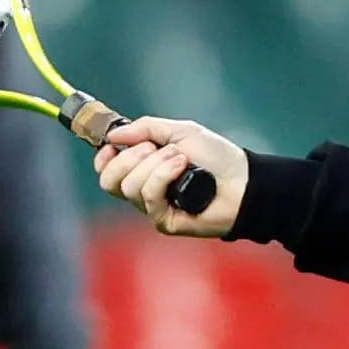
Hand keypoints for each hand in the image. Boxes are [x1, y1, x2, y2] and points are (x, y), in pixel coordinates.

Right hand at [94, 117, 247, 237]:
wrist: (244, 181)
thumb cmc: (217, 157)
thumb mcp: (181, 131)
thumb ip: (146, 128)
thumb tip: (113, 134)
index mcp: (144, 169)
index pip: (107, 171)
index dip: (104, 158)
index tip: (112, 145)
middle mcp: (144, 190)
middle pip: (110, 181)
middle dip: (129, 157)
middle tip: (155, 147)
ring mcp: (153, 207)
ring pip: (129, 186)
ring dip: (155, 164)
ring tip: (181, 157)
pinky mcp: (164, 220)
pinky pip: (149, 197)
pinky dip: (162, 176)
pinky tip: (182, 167)